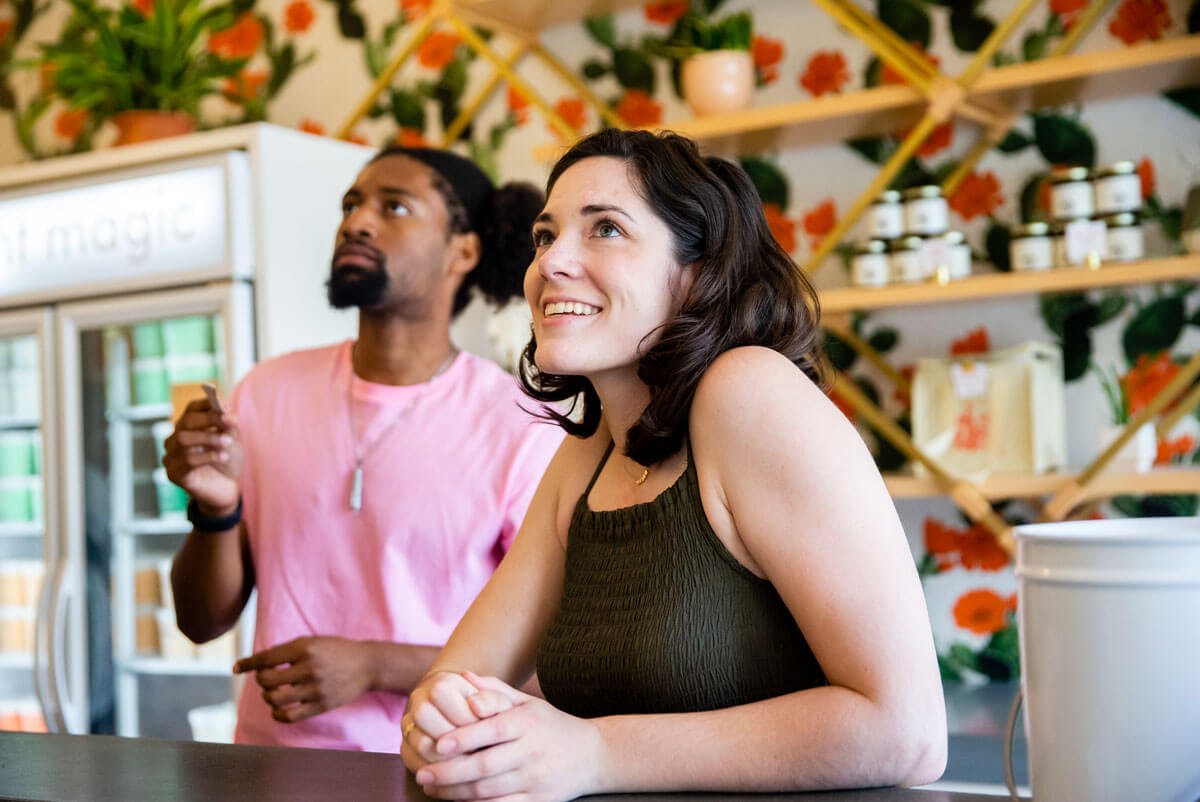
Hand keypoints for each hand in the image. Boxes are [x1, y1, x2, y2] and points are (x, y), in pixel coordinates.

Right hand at [162, 398, 242, 515]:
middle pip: (187, 421)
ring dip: (209, 438)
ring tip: (227, 443)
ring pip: (184, 439)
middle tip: (230, 422)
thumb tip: (225, 409)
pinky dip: (208, 456)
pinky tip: (223, 457)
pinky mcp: (174, 474)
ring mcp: (172, 457)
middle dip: (210, 419)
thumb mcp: (231, 439)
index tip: (226, 406)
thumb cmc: (226, 460)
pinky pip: (188, 461)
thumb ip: (227, 424)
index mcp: (188, 427)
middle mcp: (175, 439)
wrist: (227, 488)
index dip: (208, 404)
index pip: (192, 408)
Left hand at [233, 636, 376, 722]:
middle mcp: (309, 668)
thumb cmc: (336, 650)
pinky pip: (288, 716)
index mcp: (305, 648)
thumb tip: (257, 662)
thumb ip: (287, 650)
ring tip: (275, 692)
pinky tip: (279, 708)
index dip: (248, 663)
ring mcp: (315, 689)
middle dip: (261, 679)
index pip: (266, 658)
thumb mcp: (313, 641)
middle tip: (268, 678)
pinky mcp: (320, 705)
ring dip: (268, 696)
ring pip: (274, 699)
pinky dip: (277, 714)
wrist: (367, 665)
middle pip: (266, 680)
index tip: (236, 667)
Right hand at [402, 671, 511, 770]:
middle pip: (425, 716)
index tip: (484, 731)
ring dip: (447, 758)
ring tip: (469, 763)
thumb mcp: (495, 700)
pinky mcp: (406, 747)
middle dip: (455, 739)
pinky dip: (436, 771)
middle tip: (475, 751)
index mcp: (441, 683)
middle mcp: (419, 699)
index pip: (444, 698)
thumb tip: (478, 707)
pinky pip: (415, 762)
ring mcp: (408, 724)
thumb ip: (492, 700)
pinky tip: (455, 774)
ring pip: (421, 744)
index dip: (467, 719)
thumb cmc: (485, 709)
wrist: (464, 717)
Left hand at [413, 672, 606, 801]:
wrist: (594, 755)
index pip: (491, 731)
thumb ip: (494, 691)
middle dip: (450, 772)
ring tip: (434, 790)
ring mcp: (535, 779)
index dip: (463, 738)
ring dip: (457, 793)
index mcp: (527, 723)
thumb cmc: (552, 725)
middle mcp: (532, 751)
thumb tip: (463, 677)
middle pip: (485, 765)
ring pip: (490, 791)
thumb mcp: (528, 703)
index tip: (438, 744)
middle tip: (424, 774)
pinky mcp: (539, 801)